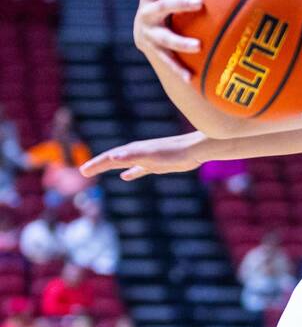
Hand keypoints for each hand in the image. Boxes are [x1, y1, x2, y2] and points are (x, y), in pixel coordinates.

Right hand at [80, 132, 209, 180]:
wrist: (194, 150)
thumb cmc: (173, 151)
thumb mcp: (150, 155)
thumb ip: (132, 156)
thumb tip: (112, 158)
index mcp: (134, 150)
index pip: (110, 158)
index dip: (96, 164)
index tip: (83, 171)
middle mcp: (138, 153)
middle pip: (113, 159)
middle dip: (98, 165)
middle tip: (83, 172)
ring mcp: (146, 159)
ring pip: (124, 164)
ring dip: (111, 167)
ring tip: (98, 171)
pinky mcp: (157, 164)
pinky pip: (139, 169)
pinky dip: (130, 172)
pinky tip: (125, 177)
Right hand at [133, 0, 205, 81]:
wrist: (145, 34)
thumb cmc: (165, 3)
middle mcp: (147, 12)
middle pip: (164, 5)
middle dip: (181, 3)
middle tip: (201, 4)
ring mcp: (148, 33)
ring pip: (165, 38)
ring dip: (181, 42)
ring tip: (199, 46)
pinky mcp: (152, 52)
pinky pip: (167, 62)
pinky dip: (178, 70)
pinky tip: (191, 79)